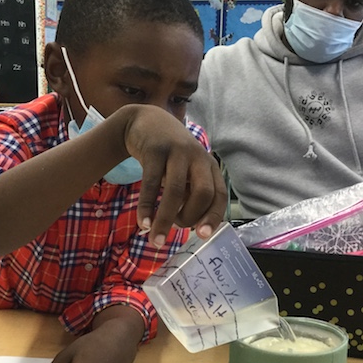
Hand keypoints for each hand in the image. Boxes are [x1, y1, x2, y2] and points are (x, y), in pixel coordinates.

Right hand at [119, 105, 227, 246]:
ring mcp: (176, 152)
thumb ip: (192, 194)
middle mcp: (197, 157)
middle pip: (203, 193)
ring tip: (156, 240)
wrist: (145, 122)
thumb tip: (193, 227)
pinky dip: (147, 206)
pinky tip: (143, 223)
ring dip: (165, 219)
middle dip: (190, 218)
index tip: (203, 235)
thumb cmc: (169, 155)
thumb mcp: (186, 171)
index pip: (219, 195)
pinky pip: (151, 184)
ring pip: (175, 191)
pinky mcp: (155, 150)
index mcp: (209, 166)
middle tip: (175, 229)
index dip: (213, 216)